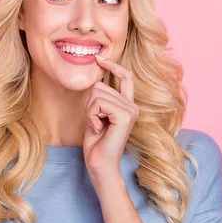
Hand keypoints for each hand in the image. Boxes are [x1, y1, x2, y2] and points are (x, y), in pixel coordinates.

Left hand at [82, 55, 138, 178]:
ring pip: (97, 93)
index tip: (99, 58)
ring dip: (89, 111)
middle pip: (99, 85)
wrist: (100, 164)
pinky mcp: (125, 116)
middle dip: (89, 103)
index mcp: (127, 104)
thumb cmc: (96, 142)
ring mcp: (130, 110)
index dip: (113, 65)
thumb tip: (96, 80)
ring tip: (97, 126)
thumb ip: (99, 99)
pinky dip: (91, 115)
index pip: (125, 76)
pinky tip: (98, 129)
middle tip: (94, 122)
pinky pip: (98, 103)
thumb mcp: (96, 115)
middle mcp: (132, 105)